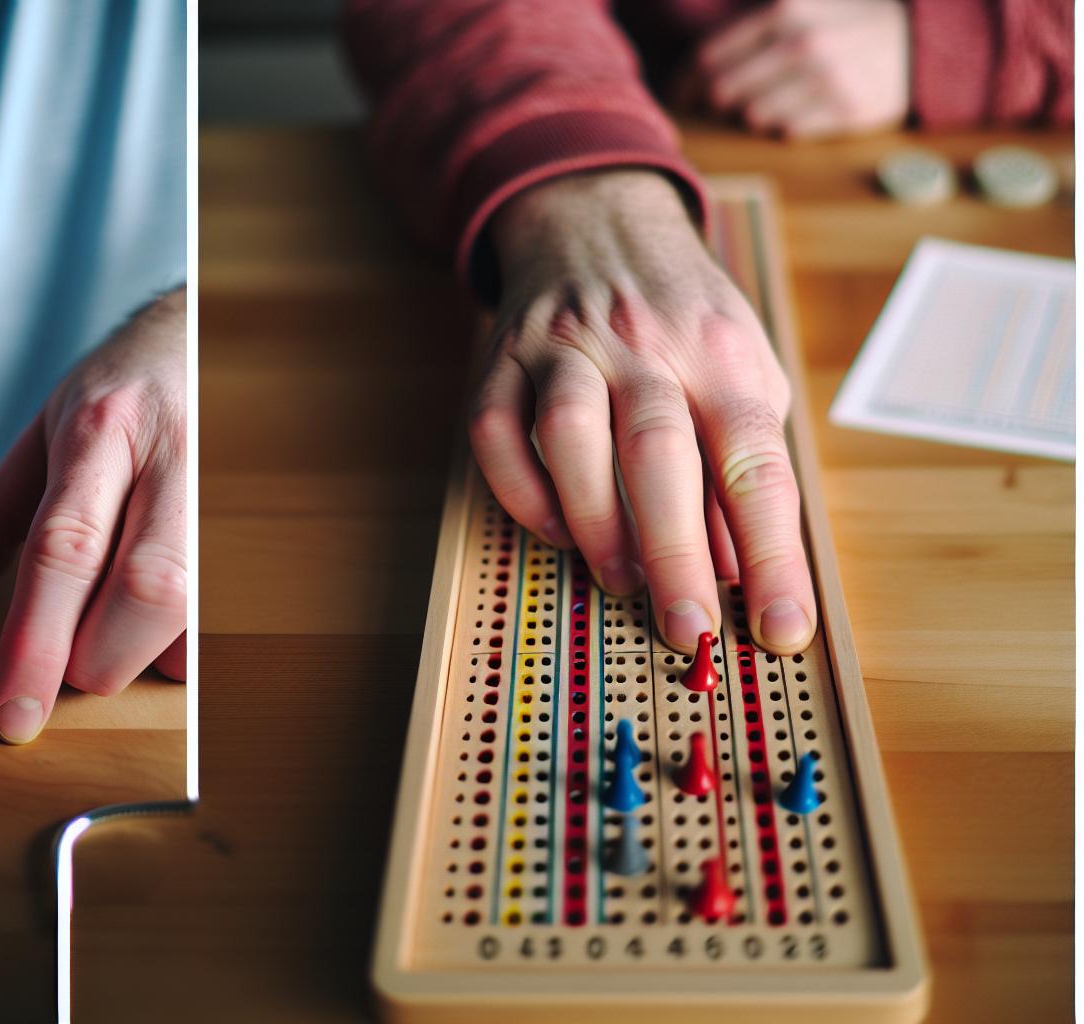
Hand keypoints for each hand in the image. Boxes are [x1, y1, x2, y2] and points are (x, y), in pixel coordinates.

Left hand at [0, 288, 186, 743]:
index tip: (14, 715)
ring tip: (116, 633)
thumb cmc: (119, 393)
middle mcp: (170, 457)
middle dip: (98, 658)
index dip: (37, 642)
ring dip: (145, 655)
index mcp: (100, 432)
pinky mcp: (259, 519)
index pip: (64, 550)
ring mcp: (225, 488)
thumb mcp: (41, 436)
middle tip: (71, 665)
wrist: (208, 334)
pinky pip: (227, 613)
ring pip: (195, 608)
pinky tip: (163, 627)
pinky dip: (185, 646)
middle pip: (143, 590)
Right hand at [476, 170, 815, 653]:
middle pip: (658, 453)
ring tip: (619, 578)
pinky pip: (497, 434)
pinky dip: (523, 492)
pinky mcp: (501, 361)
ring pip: (569, 436)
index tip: (781, 628)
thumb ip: (741, 466)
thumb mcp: (740, 373)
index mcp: (719, 352)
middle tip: (686, 630)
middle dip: (674, 555)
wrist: (596, 222)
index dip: (772, 553)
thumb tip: (741, 573)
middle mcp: (641, 342)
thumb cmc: (679, 315)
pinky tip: (556, 528)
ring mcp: (563, 347)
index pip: (754, 462)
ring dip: (594, 521)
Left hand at [696, 0, 908, 139]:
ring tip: (763, 103)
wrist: (920, 41)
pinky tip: (797, 110)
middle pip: (724, 90)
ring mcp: (826, 80)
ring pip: (753, 115)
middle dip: (713, 102)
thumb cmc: (845, 23)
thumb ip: (750, 19)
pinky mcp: (846, 111)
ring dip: (751, 113)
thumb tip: (694, 61)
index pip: (707, 57)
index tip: (679, 95)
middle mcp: (803, 44)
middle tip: (714, 106)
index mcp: (784, 10)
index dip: (685, 81)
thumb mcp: (800, 4)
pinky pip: (788, 130)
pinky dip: (785, 123)